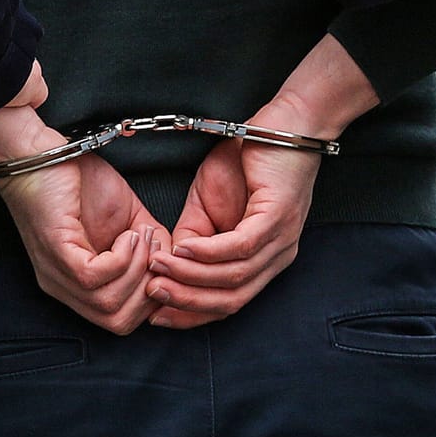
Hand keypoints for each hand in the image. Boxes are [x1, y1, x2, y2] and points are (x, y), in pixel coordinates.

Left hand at [0, 138, 167, 335]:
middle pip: (117, 322)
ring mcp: (57, 273)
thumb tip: (172, 261)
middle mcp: (64, 288)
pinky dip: (121, 258)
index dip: (152, 298)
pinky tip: (126, 235)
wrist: (40, 153)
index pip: (121, 320)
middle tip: (156, 252)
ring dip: (138, 270)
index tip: (165, 263)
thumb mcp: (127, 218)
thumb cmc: (77, 182)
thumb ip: (149, 244)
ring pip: (108, 304)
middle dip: (150, 290)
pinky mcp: (56, 252)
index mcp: (79, 285)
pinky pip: (94, 277)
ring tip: (142, 238)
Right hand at [146, 35, 377, 328]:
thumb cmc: (247, 161)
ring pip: (233, 278)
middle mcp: (277, 258)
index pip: (227, 303)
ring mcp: (281, 240)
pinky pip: (240, 247)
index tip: (154, 314)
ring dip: (190, 278)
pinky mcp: (279, 217)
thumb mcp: (209, 204)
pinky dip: (208, 253)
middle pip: (231, 301)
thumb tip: (171, 264)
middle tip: (150, 297)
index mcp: (263, 261)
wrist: (284, 122)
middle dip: (186, 304)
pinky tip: (183, 248)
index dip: (190, 313)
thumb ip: (194, 236)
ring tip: (158, 270)